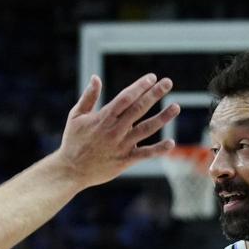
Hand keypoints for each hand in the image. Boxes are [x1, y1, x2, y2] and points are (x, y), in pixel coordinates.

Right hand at [57, 73, 179, 188]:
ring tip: (176, 106)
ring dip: (162, 118)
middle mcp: (115, 130)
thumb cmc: (73, 141)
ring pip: (146, 129)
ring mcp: (122, 145)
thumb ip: (88, 97)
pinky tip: (171, 142)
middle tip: (168, 82)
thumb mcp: (76, 116)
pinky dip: (159, 149)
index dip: (140, 86)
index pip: (126, 97)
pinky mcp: (125, 161)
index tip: (152, 77)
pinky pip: (145, 154)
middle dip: (154, 94)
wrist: (71, 170)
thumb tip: (96, 77)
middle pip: (138, 109)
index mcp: (104, 117)